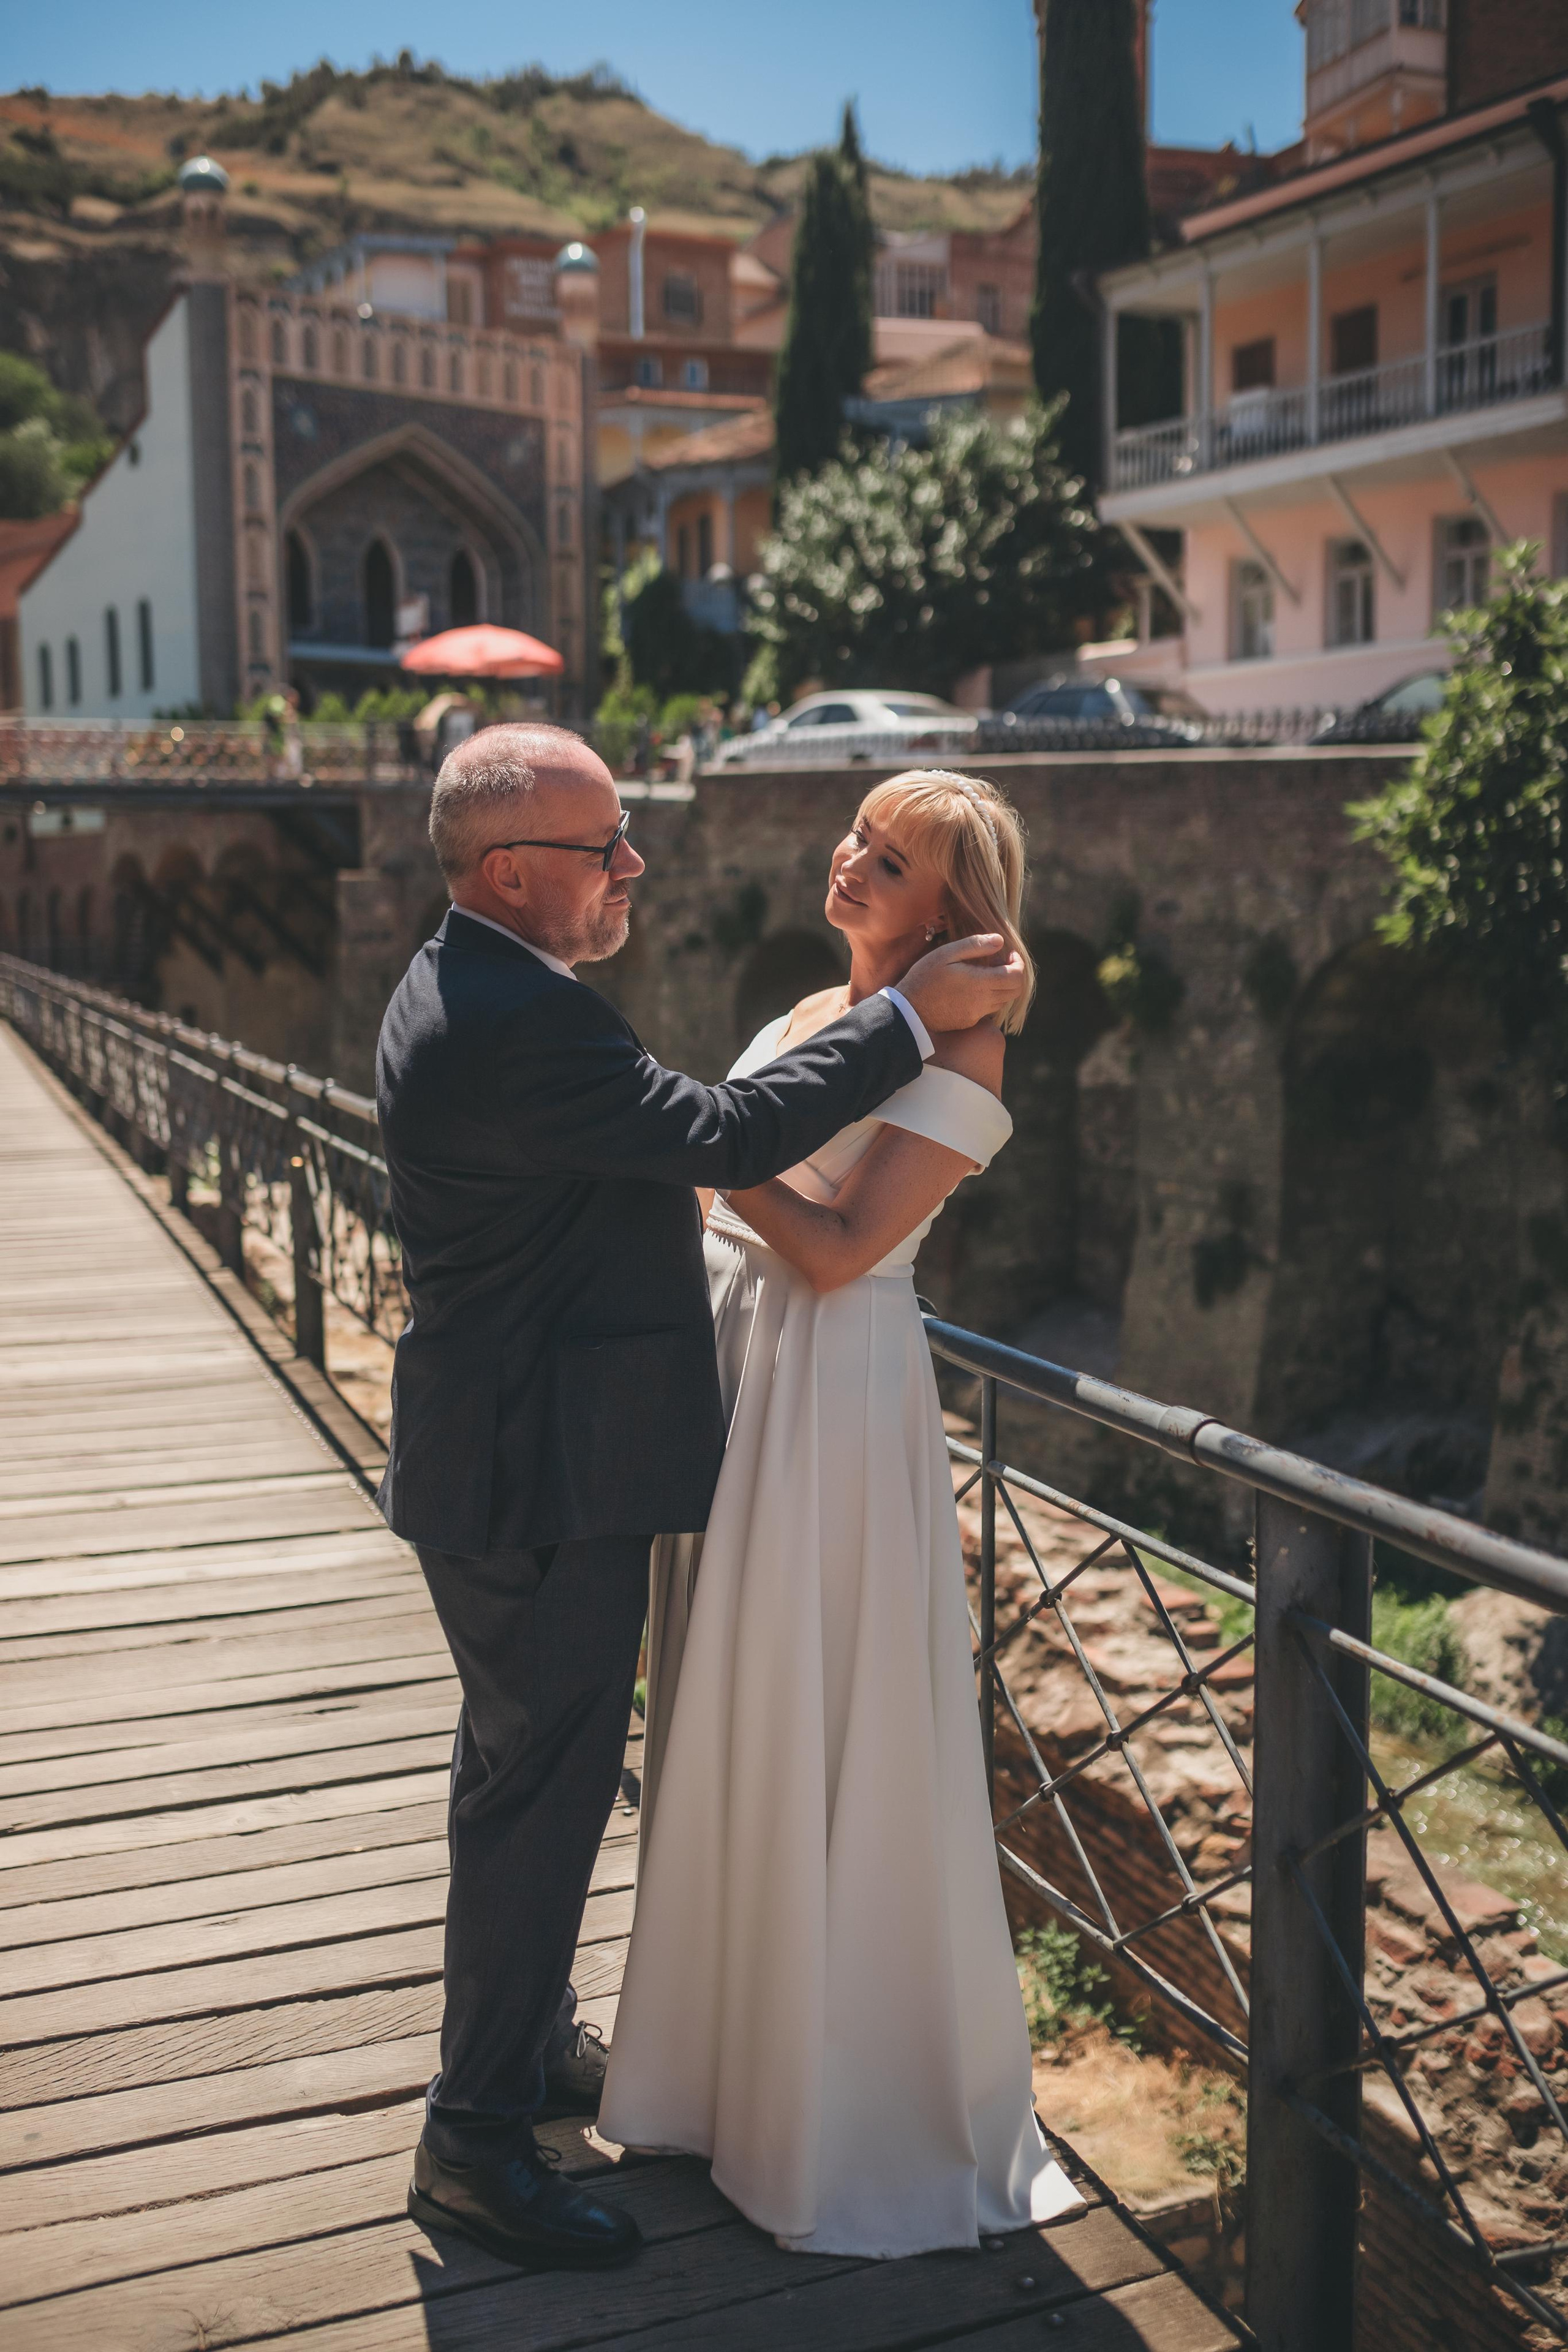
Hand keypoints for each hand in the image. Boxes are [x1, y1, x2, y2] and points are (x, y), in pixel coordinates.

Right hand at [899, 935, 1023, 1033]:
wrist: (909, 1010)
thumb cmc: (925, 977)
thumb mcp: (946, 953)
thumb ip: (975, 945)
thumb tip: (1000, 940)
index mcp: (980, 982)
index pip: (1016, 976)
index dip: (1018, 963)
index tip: (1009, 954)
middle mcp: (983, 1001)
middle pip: (1015, 991)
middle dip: (1014, 975)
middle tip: (1002, 963)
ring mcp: (977, 1014)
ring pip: (1003, 1000)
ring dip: (1001, 986)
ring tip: (985, 974)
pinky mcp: (969, 1022)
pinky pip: (987, 1009)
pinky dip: (988, 997)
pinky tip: (971, 988)